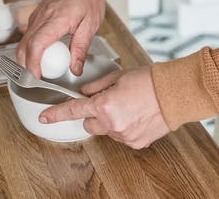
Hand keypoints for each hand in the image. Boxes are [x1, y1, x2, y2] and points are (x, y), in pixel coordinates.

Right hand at [16, 0, 104, 76]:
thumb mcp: (91, 24)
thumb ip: (81, 48)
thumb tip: (75, 69)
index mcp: (57, 19)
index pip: (37, 44)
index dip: (33, 64)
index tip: (37, 77)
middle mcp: (42, 18)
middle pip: (24, 47)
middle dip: (26, 66)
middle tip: (38, 79)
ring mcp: (36, 16)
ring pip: (22, 42)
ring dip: (26, 59)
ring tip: (40, 69)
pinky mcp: (36, 17)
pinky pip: (27, 36)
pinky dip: (29, 49)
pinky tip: (41, 55)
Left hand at [39, 66, 169, 149]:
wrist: (173, 93)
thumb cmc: (149, 81)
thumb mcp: (119, 76)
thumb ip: (97, 86)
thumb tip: (85, 92)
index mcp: (104, 104)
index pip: (74, 110)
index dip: (56, 114)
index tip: (45, 117)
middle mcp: (111, 123)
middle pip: (89, 123)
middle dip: (95, 113)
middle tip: (110, 101)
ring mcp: (123, 135)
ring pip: (106, 130)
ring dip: (111, 120)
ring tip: (129, 106)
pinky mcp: (134, 143)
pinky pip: (121, 136)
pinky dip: (125, 127)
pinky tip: (137, 115)